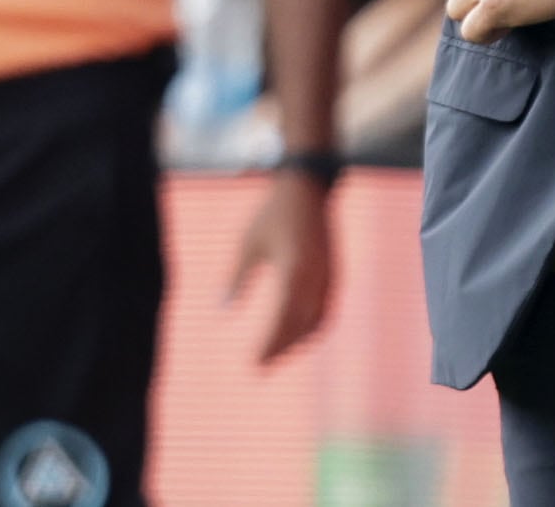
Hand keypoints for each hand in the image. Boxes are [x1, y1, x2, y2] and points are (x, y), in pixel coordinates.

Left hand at [227, 170, 335, 364]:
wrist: (308, 188)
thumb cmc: (273, 213)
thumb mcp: (248, 242)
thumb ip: (237, 277)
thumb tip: (220, 309)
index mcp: (295, 269)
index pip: (284, 318)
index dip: (270, 343)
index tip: (254, 361)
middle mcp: (317, 277)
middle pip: (301, 326)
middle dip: (281, 348)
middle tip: (259, 366)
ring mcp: (329, 277)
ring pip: (317, 322)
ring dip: (297, 342)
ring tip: (274, 355)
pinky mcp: (334, 275)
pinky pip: (325, 311)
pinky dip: (310, 329)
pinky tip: (293, 334)